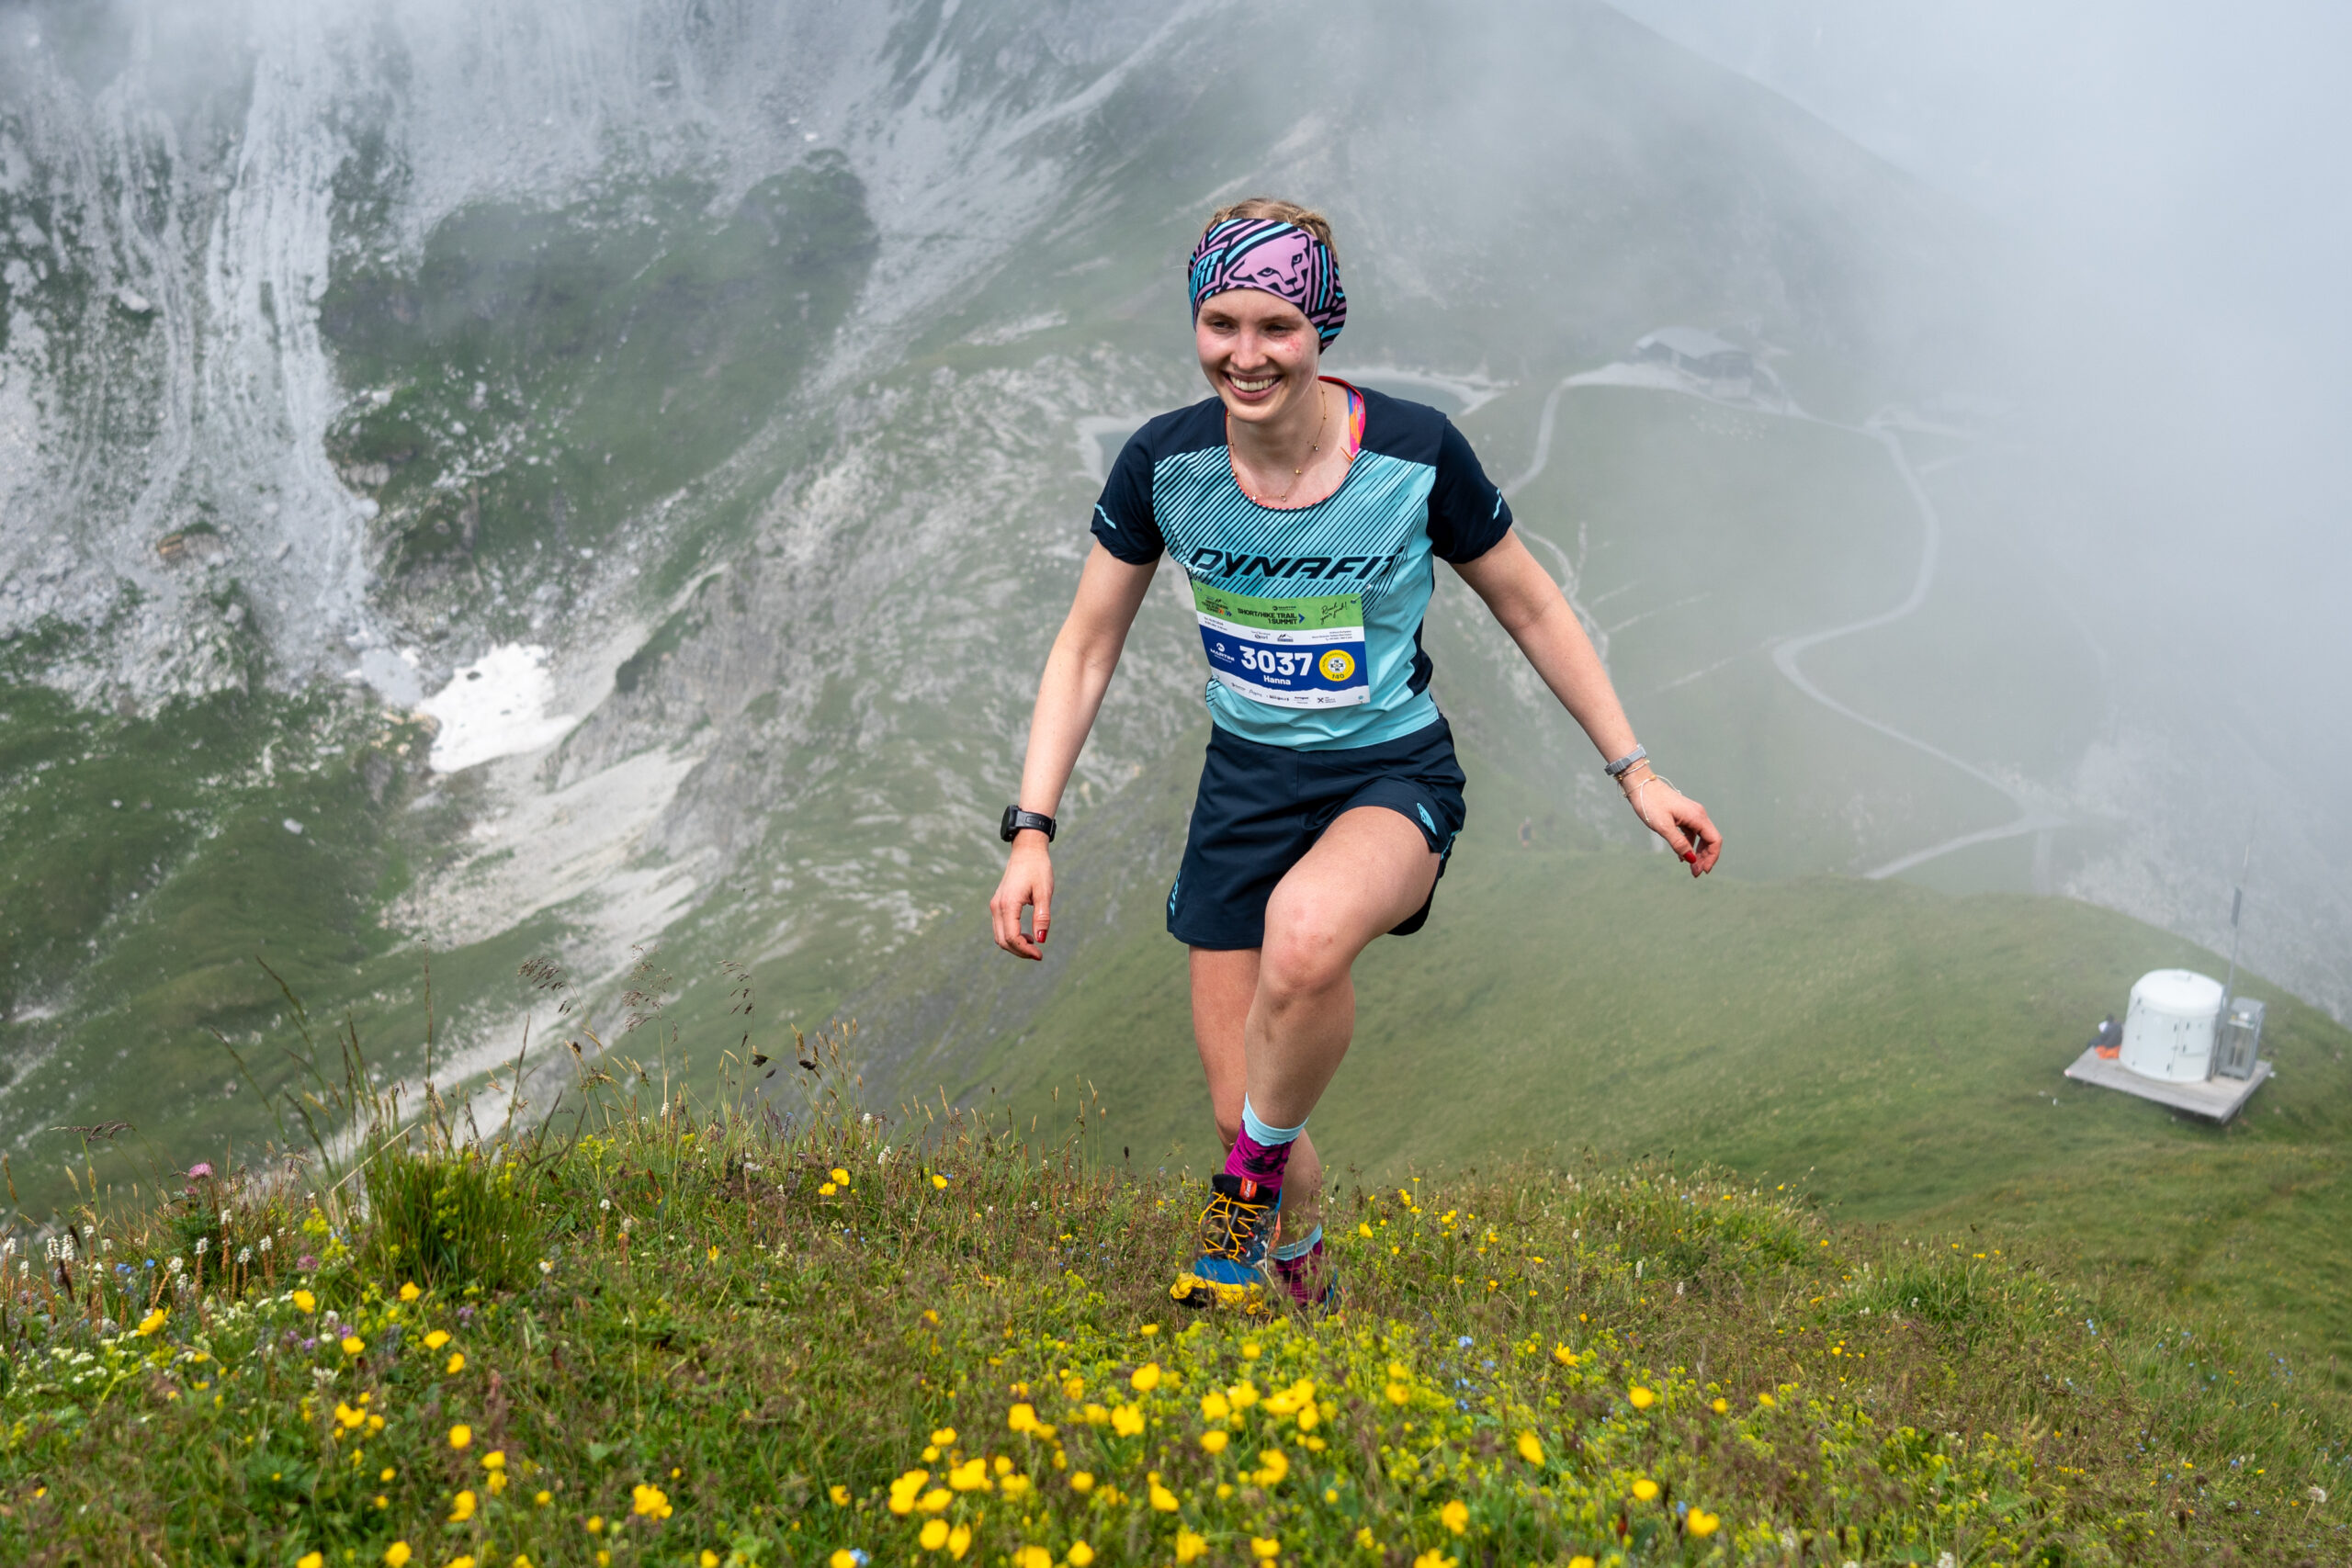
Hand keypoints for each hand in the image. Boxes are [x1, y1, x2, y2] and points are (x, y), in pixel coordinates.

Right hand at [989, 834, 1054, 958]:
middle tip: (1038, 954)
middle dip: (1019, 951)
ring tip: (1033, 945)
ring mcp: (995, 905)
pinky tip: (1027, 935)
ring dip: (1015, 945)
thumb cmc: (1038, 869)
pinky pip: (1000, 927)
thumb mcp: (1044, 892)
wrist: (1027, 851)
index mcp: (1008, 904)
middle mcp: (997, 906)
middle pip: (1003, 940)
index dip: (1025, 950)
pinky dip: (1011, 936)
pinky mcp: (997, 904)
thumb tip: (1041, 940)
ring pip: (999, 936)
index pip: (1012, 937)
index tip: (1040, 955)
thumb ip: (1042, 917)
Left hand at [1623, 769, 1721, 876]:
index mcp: (1698, 817)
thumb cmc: (1650, 803)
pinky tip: (1682, 857)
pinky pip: (1692, 834)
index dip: (1712, 857)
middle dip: (1705, 858)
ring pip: (1701, 838)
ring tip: (1691, 868)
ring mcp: (1692, 814)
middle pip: (1710, 840)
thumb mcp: (1663, 827)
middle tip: (1696, 874)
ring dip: (1698, 854)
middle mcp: (1699, 814)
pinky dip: (1690, 846)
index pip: (1714, 840)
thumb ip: (1678, 843)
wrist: (1640, 785)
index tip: (1703, 871)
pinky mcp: (1684, 815)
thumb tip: (1692, 860)